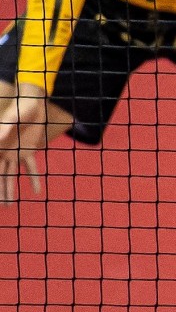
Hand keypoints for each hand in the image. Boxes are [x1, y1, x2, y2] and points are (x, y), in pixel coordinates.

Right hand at [0, 86, 48, 202]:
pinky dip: (33, 178)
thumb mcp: (12, 118)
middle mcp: (5, 153)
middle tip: (2, 207)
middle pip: (0, 177)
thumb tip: (0, 139)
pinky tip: (36, 191)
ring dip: (11, 190)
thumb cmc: (20, 109)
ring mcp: (17, 153)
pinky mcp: (30, 150)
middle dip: (0, 192)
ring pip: (12, 176)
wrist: (33, 103)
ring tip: (10, 205)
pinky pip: (31, 167)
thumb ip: (6, 127)